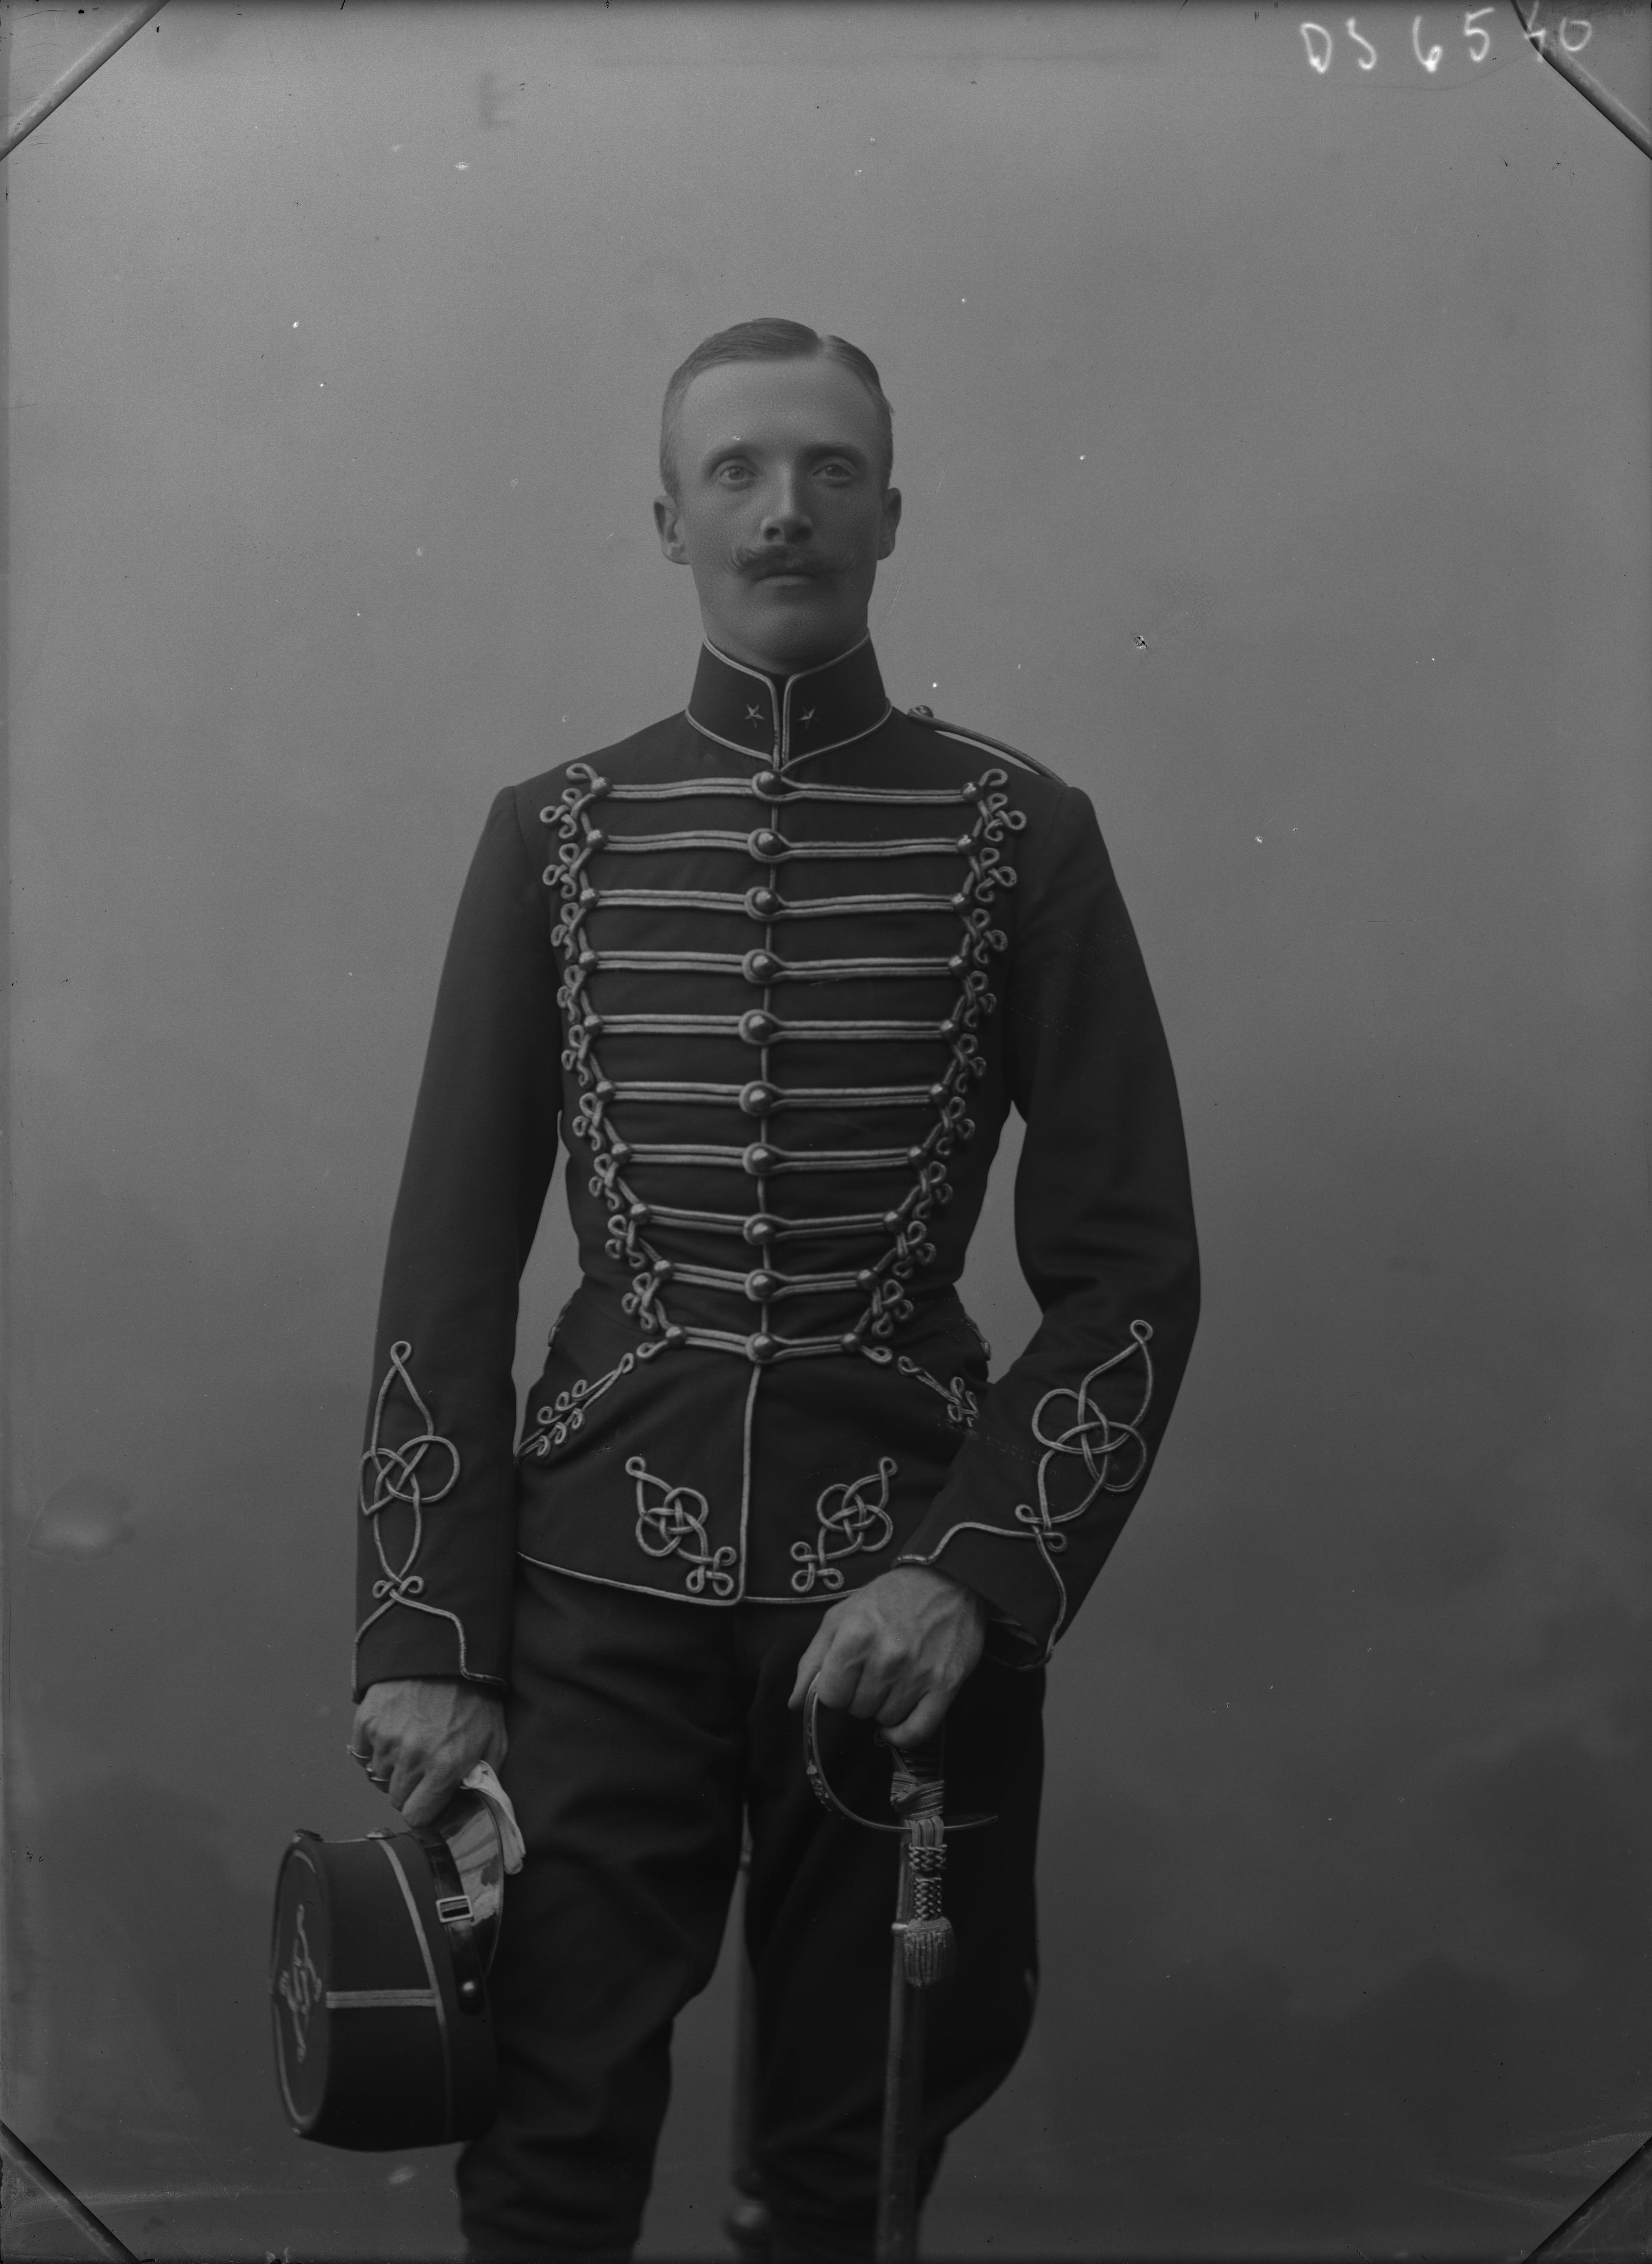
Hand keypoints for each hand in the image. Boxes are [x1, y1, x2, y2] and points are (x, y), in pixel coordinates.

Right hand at [350, 1677, 506, 1828]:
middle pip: (396, 1798)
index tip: (429, 1800)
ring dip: (392, 1765)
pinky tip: (394, 1728)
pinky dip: (374, 1746)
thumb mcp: (495, 1739)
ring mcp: (385, 1738)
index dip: (424, 1810)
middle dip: (410, 1788)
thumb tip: (474, 1807)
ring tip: (412, 1739)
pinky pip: (362, 1752)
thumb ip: (485, 1778)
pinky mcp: (367, 1720)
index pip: (417, 1817)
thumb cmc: (475, 1695)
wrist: (448, 1650)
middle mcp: (411, 1757)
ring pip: (379, 1775)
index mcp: (445, 1766)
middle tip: (424, 1764)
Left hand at [787, 1566, 985, 1746]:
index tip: (847, 1677)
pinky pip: (918, 1731)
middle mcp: (887, 1657)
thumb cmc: (889, 1597)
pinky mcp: (946, 1685)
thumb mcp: (841, 1615)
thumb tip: (795, 1703)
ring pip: (885, 1719)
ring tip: (893, 1679)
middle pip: (858, 1709)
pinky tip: (896, 1727)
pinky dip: (903, 1735)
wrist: (947, 1581)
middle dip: (861, 1695)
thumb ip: (813, 1659)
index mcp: (856, 1636)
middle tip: (874, 1672)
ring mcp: (918, 1673)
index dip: (836, 1689)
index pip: (831, 1696)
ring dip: (884, 1706)